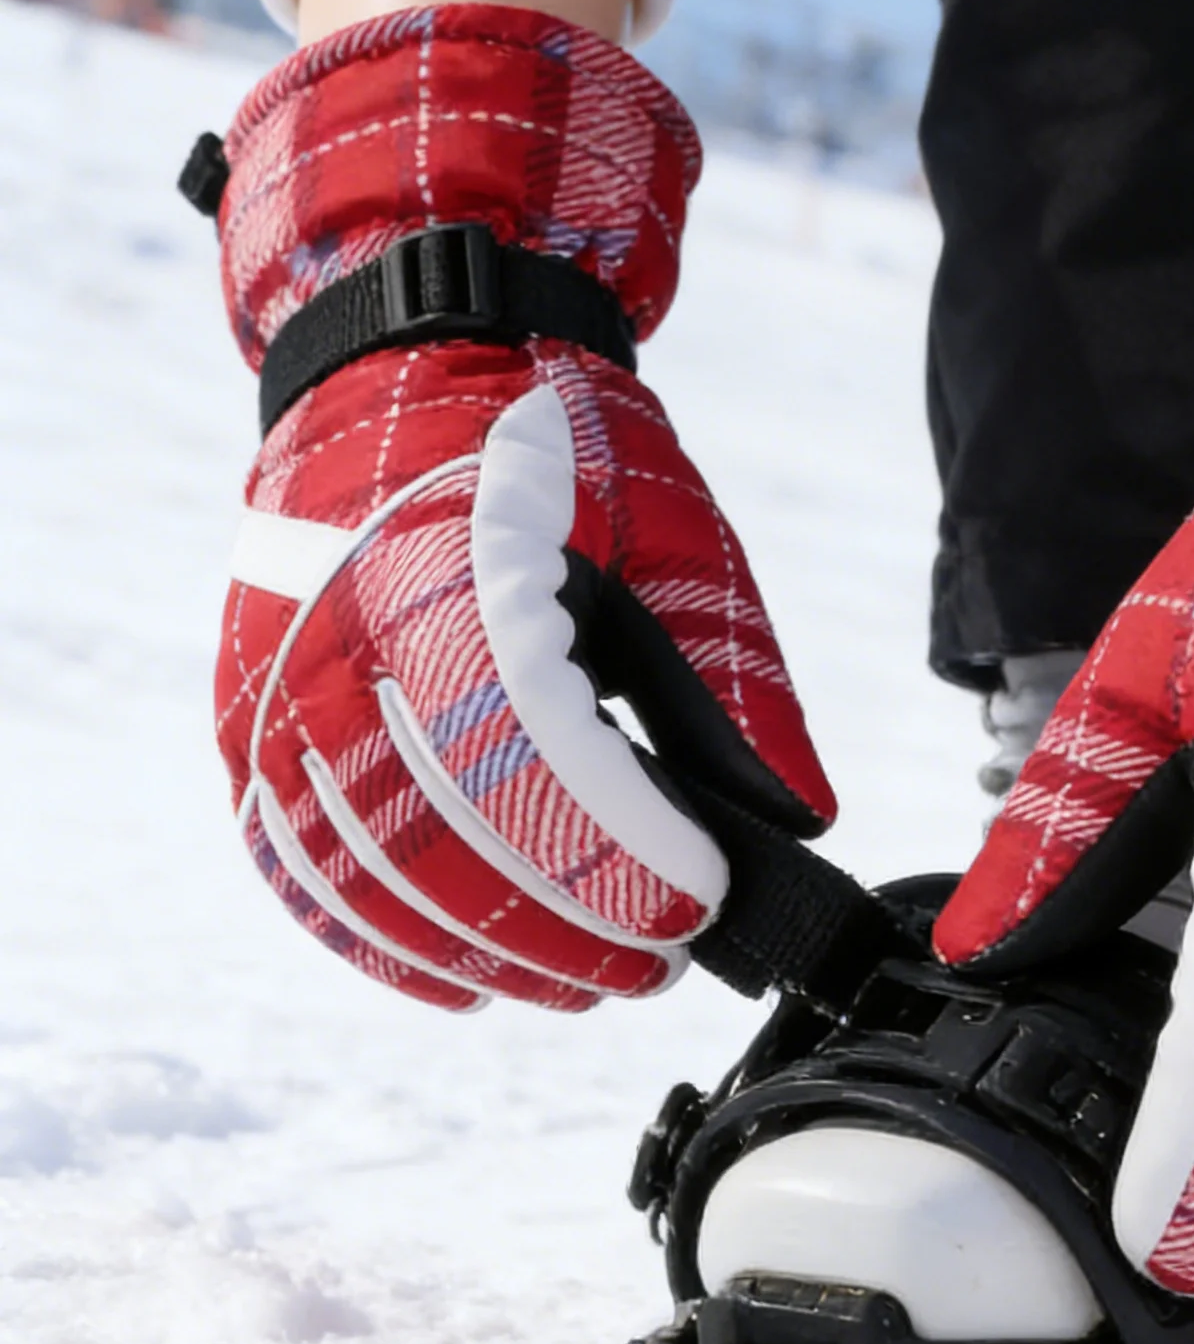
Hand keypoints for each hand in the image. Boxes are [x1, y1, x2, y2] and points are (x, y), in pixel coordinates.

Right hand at [211, 7, 832, 1010]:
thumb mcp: (673, 537)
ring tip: (591, 982)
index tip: (706, 911)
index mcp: (456, 584)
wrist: (406, 362)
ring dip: (493, 954)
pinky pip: (305, 868)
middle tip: (666, 961)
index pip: (544, 774)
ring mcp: (277, 690)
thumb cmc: (554, 444)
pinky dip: (389, 940)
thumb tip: (793, 820)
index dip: (630, 866)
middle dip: (577, 931)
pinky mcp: (249, 722)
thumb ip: (729, 684)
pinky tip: (470, 976)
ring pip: (378, 881)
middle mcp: (342, 646)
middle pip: (459, 849)